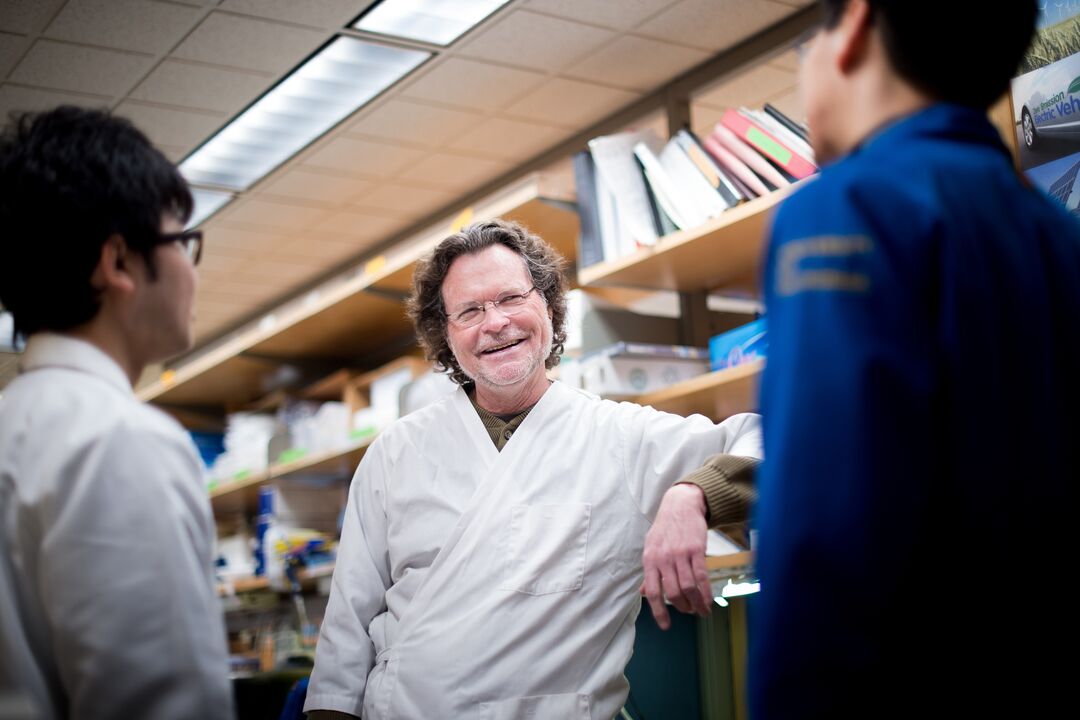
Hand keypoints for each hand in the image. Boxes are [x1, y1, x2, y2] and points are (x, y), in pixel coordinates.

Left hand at [641, 483, 710, 629]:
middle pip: (672, 592)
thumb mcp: (651, 547)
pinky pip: (701, 577)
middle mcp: (663, 558)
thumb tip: (643, 593)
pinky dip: (706, 593)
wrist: (680, 505)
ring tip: (701, 610)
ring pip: (688, 587)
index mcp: (649, 560)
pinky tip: (709, 601)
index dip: (659, 611)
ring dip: (696, 603)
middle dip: (682, 607)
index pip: (652, 592)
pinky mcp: (696, 549)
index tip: (666, 625)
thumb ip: (649, 571)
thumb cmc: (665, 529)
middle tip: (688, 611)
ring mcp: (680, 554)